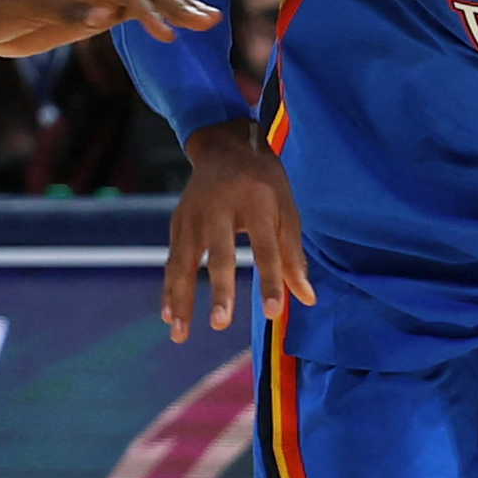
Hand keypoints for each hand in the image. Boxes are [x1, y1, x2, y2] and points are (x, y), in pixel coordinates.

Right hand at [161, 121, 313, 339]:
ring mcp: (194, 215)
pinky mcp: (177, 222)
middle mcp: (221, 208)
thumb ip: (294, 255)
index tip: (272, 311)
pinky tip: (170, 316)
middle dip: (220, 290)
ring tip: (180, 333)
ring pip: (185, 262)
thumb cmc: (263, 181)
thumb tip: (307, 299)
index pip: (265, 247)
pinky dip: (170, 289)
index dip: (270, 279)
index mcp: (257, 202)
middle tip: (220, 323)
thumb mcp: (287, 208)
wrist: (224, 144)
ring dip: (181, 298)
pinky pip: (172, 261)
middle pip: (220, 254)